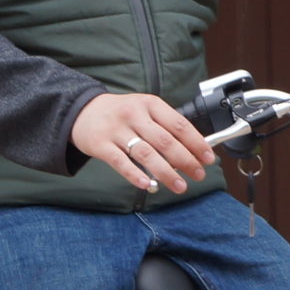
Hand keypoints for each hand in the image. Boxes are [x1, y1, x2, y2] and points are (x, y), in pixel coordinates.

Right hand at [71, 92, 213, 193]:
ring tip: (180, 186)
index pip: (179, 124)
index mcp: (150, 104)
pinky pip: (121, 162)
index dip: (196, 143)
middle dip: (185, 160)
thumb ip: (165, 127)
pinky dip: (136, 175)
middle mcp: (134, 114)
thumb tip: (193, 151)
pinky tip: (148, 185)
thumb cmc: (122, 114)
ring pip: (146, 153)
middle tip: (198, 175)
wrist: (81, 110)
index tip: (208, 158)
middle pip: (165, 140)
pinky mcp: (100, 144)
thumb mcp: (145, 110)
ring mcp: (116, 129)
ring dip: (166, 172)